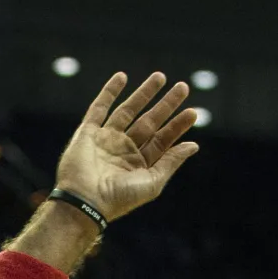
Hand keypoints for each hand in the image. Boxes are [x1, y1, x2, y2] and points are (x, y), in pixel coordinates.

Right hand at [53, 71, 199, 222]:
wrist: (84, 202)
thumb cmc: (119, 198)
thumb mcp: (152, 182)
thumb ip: (171, 162)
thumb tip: (193, 145)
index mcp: (138, 165)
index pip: (162, 141)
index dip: (177, 126)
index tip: (193, 112)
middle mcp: (123, 151)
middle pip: (149, 122)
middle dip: (166, 105)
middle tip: (183, 87)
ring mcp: (105, 140)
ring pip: (128, 111)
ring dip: (143, 93)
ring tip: (161, 76)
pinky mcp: (87, 133)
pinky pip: (99, 108)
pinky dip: (109, 92)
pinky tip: (122, 76)